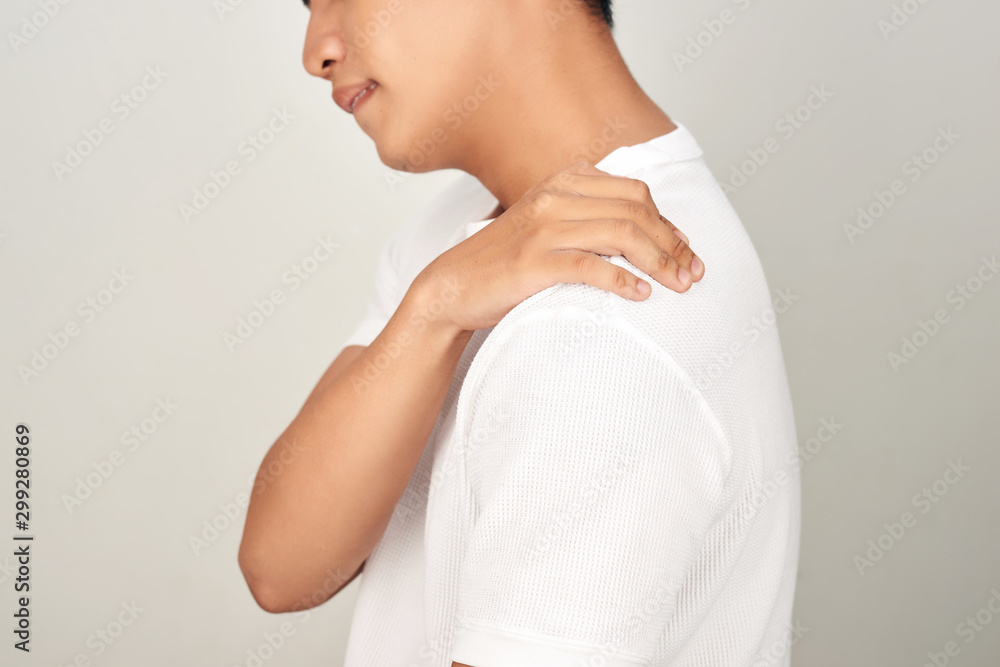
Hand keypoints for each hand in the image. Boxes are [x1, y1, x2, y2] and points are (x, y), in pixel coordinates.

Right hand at [410, 160, 704, 333]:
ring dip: (659, 261)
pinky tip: (640, 295)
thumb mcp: (546, 226)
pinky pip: (592, 265)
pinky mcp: (534, 262)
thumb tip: (639, 234)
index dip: (668, 223)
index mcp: (562, 182)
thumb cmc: (504, 263)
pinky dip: (623, 280)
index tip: (687, 252)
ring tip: (677, 287)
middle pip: (636, 210)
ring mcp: (543, 228)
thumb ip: (585, 218)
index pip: (634, 193)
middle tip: (693, 274)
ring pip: (622, 233)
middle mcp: (555, 197)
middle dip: (673, 243)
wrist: (451, 287)